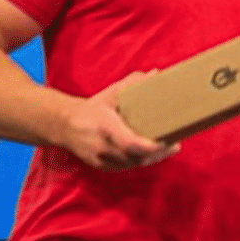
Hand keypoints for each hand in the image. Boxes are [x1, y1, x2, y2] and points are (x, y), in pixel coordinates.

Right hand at [62, 71, 177, 170]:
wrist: (64, 126)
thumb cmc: (92, 108)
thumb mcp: (110, 93)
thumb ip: (132, 83)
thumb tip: (155, 73)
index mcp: (105, 127)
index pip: (130, 143)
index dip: (150, 147)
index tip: (166, 143)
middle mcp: (103, 146)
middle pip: (135, 157)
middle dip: (157, 153)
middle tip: (175, 145)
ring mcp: (101, 159)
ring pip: (133, 164)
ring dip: (152, 159)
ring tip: (169, 149)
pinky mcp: (102, 166)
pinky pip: (126, 167)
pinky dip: (141, 162)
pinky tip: (154, 155)